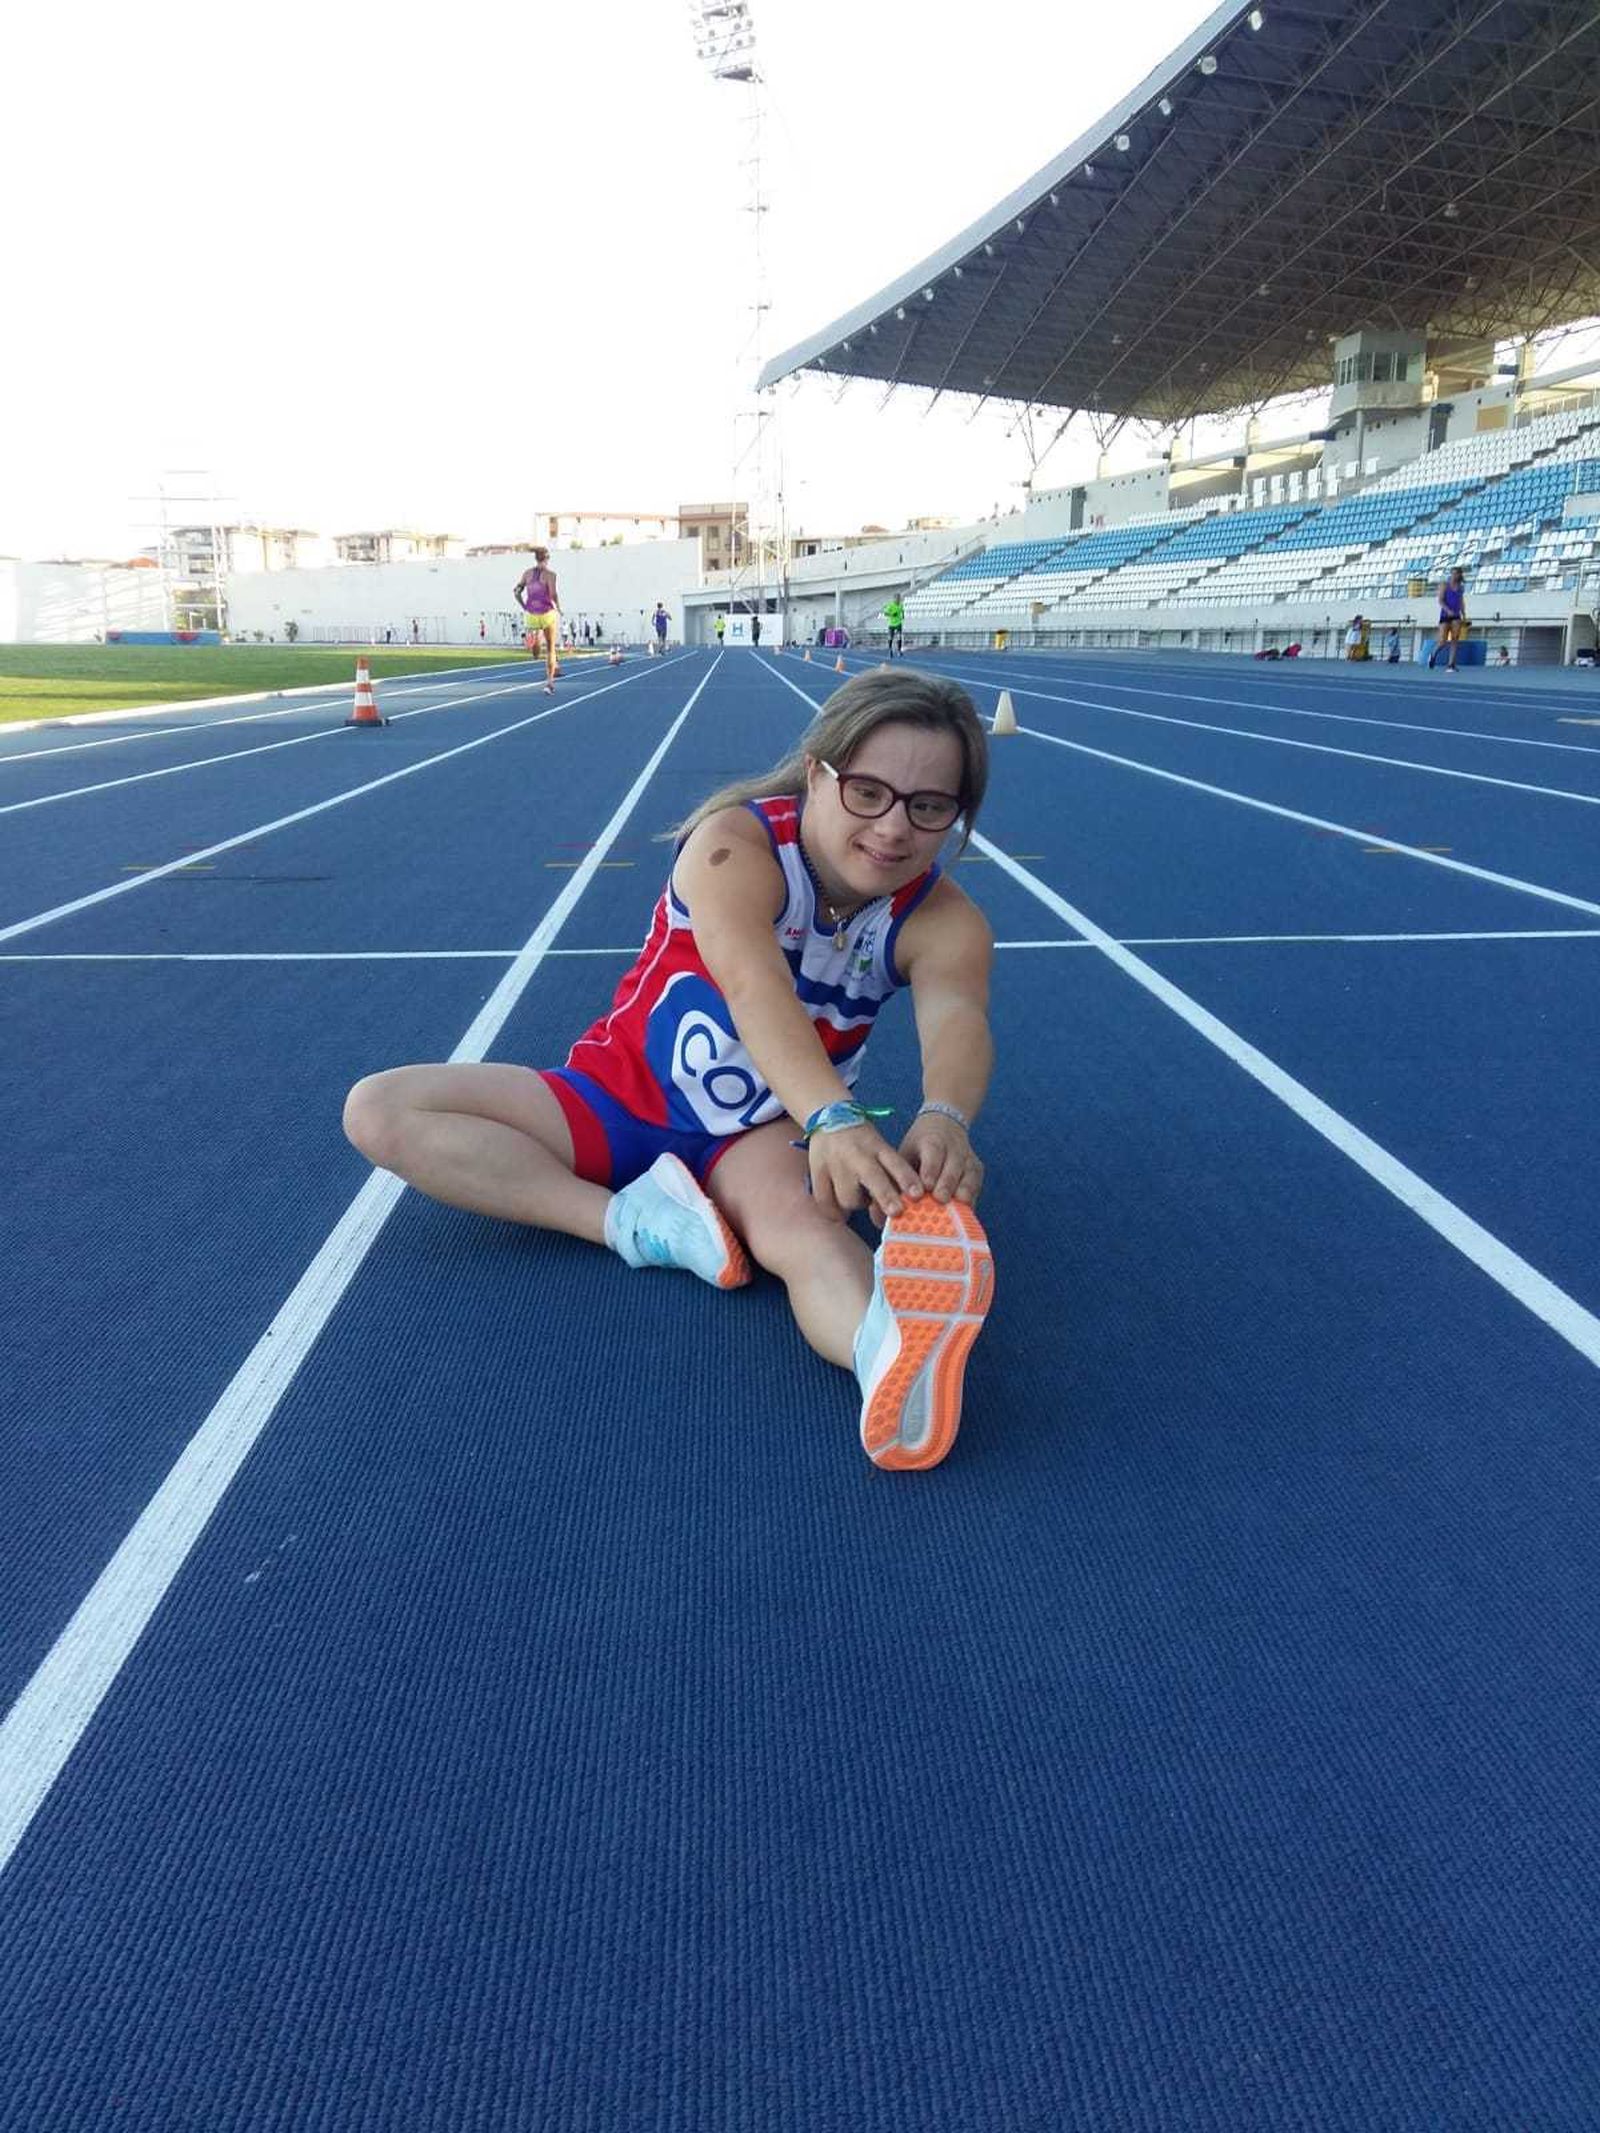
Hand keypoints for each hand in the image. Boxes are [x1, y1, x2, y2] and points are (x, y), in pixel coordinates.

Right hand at [807, 1124, 922, 1225]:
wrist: (828, 1116)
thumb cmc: (861, 1140)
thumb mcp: (880, 1147)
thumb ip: (890, 1172)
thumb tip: (904, 1204)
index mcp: (877, 1147)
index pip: (895, 1163)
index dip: (907, 1179)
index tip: (918, 1195)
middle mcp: (858, 1156)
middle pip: (874, 1178)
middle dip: (886, 1196)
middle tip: (896, 1212)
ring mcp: (836, 1164)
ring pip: (849, 1198)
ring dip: (857, 1204)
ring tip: (857, 1196)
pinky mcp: (818, 1172)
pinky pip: (825, 1201)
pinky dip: (834, 1212)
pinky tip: (840, 1213)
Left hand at [900, 1112, 983, 1205]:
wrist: (945, 1125)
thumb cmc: (919, 1147)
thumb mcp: (905, 1154)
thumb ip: (895, 1180)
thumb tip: (880, 1213)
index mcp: (932, 1140)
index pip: (933, 1152)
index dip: (931, 1170)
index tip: (926, 1187)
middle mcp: (954, 1147)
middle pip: (953, 1167)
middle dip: (947, 1185)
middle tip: (940, 1201)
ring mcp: (968, 1158)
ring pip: (969, 1176)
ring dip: (962, 1194)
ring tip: (955, 1211)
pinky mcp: (977, 1169)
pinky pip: (976, 1186)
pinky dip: (970, 1199)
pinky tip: (963, 1213)